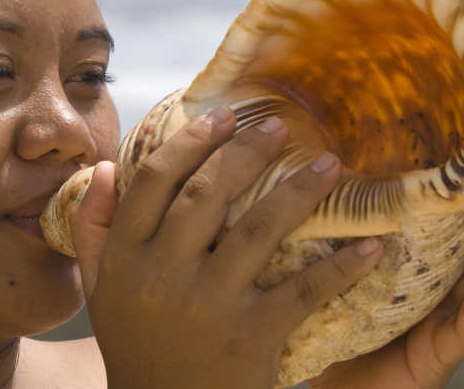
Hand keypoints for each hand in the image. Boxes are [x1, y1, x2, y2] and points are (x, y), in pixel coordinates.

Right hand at [70, 108, 383, 388]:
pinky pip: (300, 291)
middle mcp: (161, 276)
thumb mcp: (101, 291)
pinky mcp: (250, 336)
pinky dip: (339, 269)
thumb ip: (93, 230)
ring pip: (256, 230)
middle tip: (279, 127)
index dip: (189, 142)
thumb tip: (106, 166)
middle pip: (205, 195)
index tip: (222, 116)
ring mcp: (207, 305)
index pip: (153, 183)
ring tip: (329, 163)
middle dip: (245, 153)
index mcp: (124, 260)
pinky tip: (370, 246)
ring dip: (298, 192)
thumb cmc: (137, 346)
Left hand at [307, 197, 463, 388]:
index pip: (440, 216)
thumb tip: (301, 169)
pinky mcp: (439, 355)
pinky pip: (463, 331)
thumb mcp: (328, 268)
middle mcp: (434, 284)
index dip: (461, 184)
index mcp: (412, 259)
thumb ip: (327, 230)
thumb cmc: (329, 324)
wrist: (333, 388)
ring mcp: (443, 319)